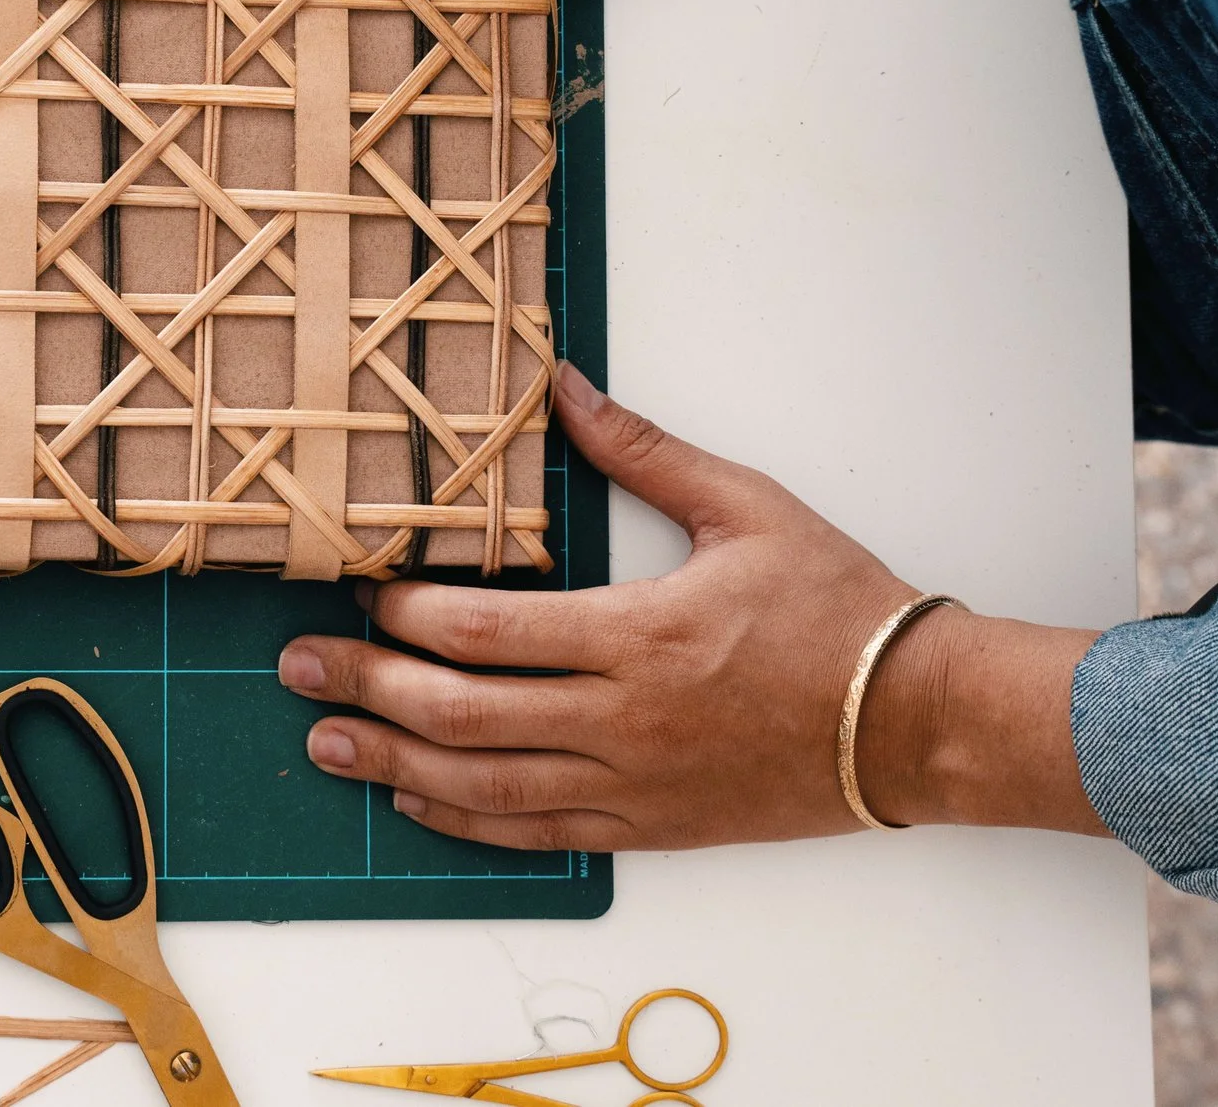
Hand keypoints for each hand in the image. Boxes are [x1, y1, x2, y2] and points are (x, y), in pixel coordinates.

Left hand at [275, 362, 1104, 849]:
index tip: (357, 593)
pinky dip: (467, 822)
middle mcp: (623, 720)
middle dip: (367, 690)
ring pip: (486, 786)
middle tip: (298, 668)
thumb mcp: (746, 505)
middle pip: (462, 713)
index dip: (405, 616)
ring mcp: (634, 784)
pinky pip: (539, 834)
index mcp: (639, 634)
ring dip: (395, 764)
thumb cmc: (839, 606)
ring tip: (327, 744)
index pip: (486, 631)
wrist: (919, 720)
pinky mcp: (652, 827)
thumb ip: (643, 449)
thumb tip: (564, 384)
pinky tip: (416, 802)